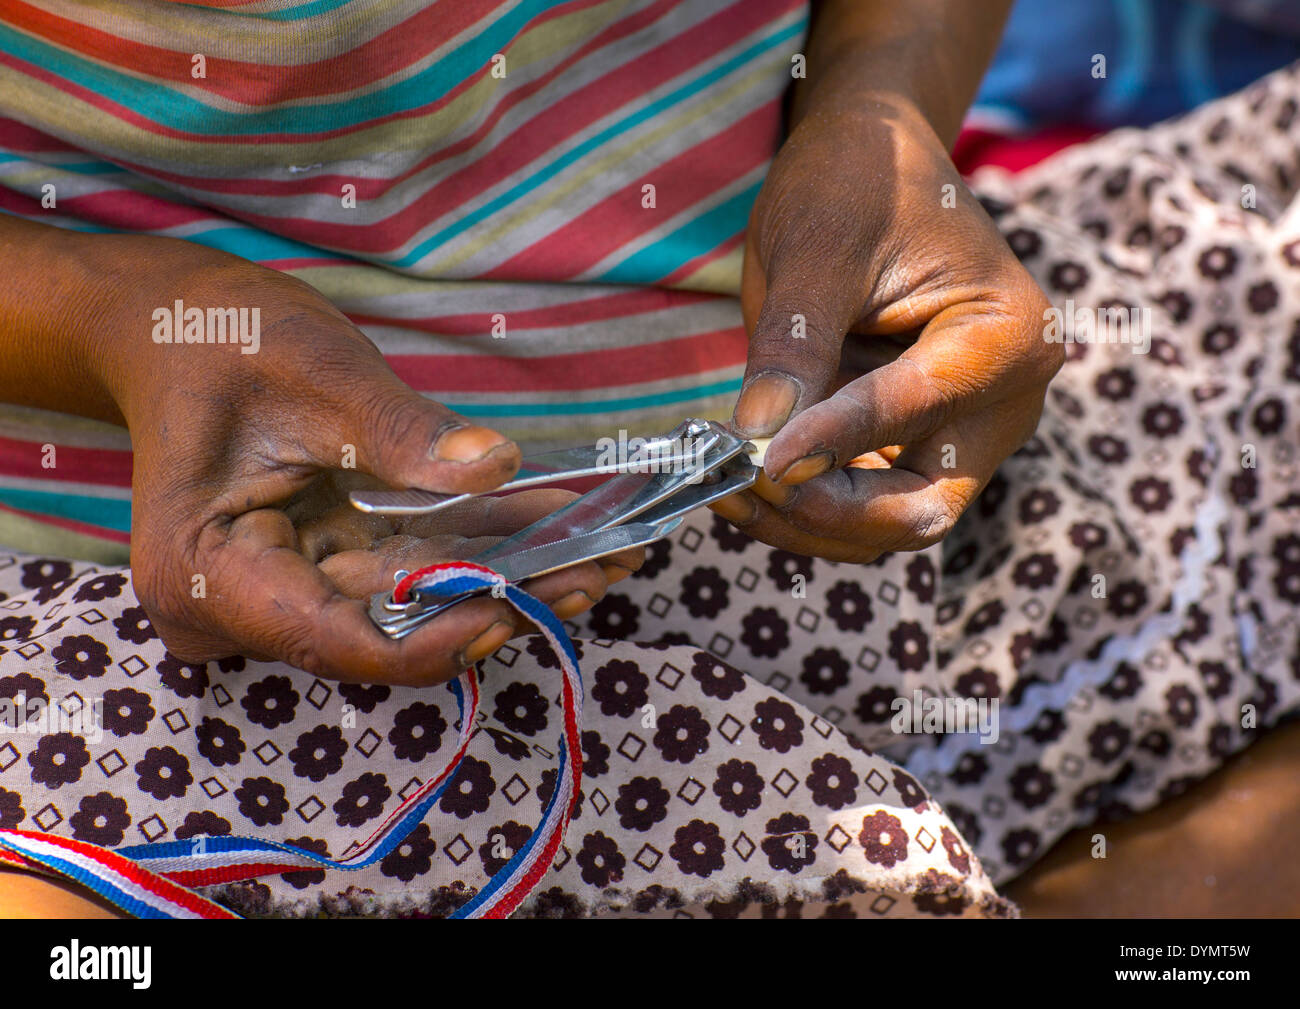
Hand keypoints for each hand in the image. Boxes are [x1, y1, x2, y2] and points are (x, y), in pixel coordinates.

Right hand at [89, 239, 638, 683]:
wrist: (175, 325)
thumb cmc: (218, 337)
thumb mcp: (314, 370)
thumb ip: (402, 429)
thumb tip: (496, 464)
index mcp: (206, 574)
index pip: (334, 642)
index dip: (434, 639)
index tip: (519, 608)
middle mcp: (243, 603)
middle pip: (387, 628)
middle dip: (502, 597)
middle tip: (602, 565)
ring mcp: (287, 586)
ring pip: (414, 600)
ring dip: (509, 573)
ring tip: (609, 549)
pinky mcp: (325, 560)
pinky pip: (412, 563)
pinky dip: (482, 542)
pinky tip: (562, 523)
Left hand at [713, 98, 1061, 561]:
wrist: (873, 159)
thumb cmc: (854, 180)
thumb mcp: (814, 249)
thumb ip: (795, 347)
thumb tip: (761, 441)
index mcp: (1005, 339)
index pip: (909, 414)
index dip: (827, 444)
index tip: (754, 462)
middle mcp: (1005, 404)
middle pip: (917, 509)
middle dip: (821, 513)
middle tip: (733, 491)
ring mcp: (968, 432)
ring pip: (888, 523)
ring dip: (805, 520)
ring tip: (723, 487)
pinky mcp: (922, 443)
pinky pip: (869, 501)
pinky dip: (809, 503)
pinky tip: (746, 479)